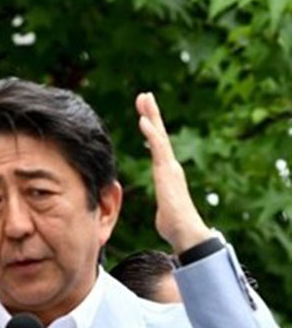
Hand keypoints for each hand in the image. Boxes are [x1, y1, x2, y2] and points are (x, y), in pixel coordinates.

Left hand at [136, 92, 212, 253]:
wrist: (184, 232)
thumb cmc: (173, 225)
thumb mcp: (163, 208)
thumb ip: (163, 202)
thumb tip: (164, 211)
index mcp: (166, 172)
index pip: (157, 145)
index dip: (151, 128)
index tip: (143, 113)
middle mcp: (170, 165)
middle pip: (159, 134)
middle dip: (151, 113)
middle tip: (144, 95)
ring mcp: (169, 166)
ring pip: (159, 135)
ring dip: (151, 115)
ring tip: (144, 98)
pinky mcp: (167, 171)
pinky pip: (158, 147)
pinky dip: (151, 132)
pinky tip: (143, 119)